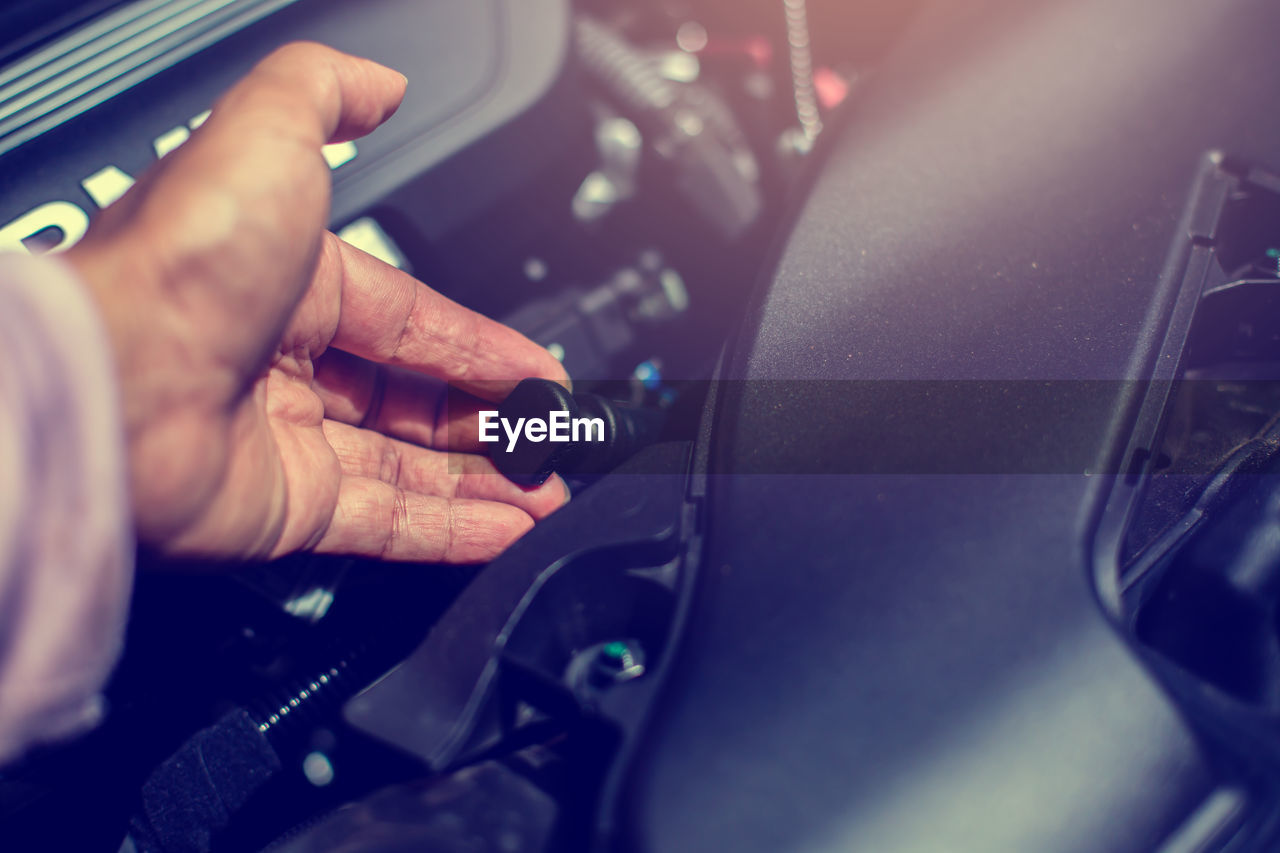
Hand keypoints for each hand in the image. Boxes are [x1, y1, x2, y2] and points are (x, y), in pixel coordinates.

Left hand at [66, 43, 569, 562]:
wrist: (114, 381)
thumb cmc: (181, 261)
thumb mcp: (268, 134)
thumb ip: (326, 94)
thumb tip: (379, 83)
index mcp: (290, 282)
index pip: (414, 319)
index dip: (485, 348)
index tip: (542, 373)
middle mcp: (285, 364)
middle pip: (414, 397)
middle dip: (493, 419)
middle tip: (551, 435)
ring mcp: (285, 441)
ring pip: (408, 465)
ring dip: (485, 480)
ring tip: (547, 488)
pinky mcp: (283, 512)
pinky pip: (384, 523)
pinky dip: (450, 532)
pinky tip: (506, 529)